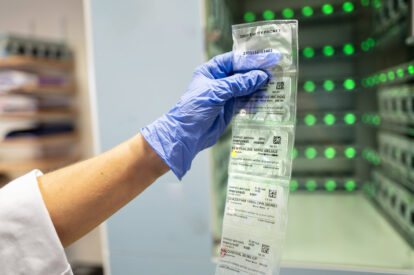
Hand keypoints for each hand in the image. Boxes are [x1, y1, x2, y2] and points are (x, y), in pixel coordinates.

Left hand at [141, 51, 277, 178]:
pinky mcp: (229, 108)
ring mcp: (225, 95)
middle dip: (257, 73)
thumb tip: (260, 76)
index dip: (251, 58)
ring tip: (273, 85)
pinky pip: (245, 101)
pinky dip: (254, 100)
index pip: (234, 60)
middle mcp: (219, 81)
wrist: (186, 135)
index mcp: (211, 71)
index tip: (268, 57)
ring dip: (258, 87)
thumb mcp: (217, 92)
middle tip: (275, 72)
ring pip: (246, 87)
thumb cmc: (194, 109)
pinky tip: (264, 99)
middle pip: (242, 73)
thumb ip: (239, 84)